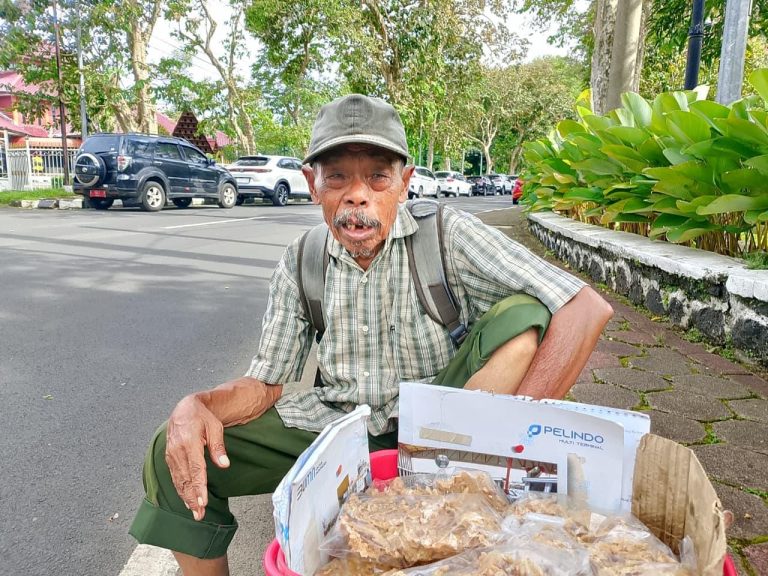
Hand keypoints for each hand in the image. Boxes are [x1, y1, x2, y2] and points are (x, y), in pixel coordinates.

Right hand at [165, 395, 230, 520]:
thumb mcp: (215, 427)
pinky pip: (174, 477)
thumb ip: (218, 446)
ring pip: (178, 481)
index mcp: (189, 442)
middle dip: (192, 498)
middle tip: (199, 514)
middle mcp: (177, 450)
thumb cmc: (202, 417)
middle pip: (186, 479)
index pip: (195, 469)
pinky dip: (180, 490)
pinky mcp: (169, 458)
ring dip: (186, 498)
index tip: (203, 502)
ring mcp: (171, 455)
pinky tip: (186, 500)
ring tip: (194, 512)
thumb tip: (224, 464)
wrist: (184, 409)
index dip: (199, 487)